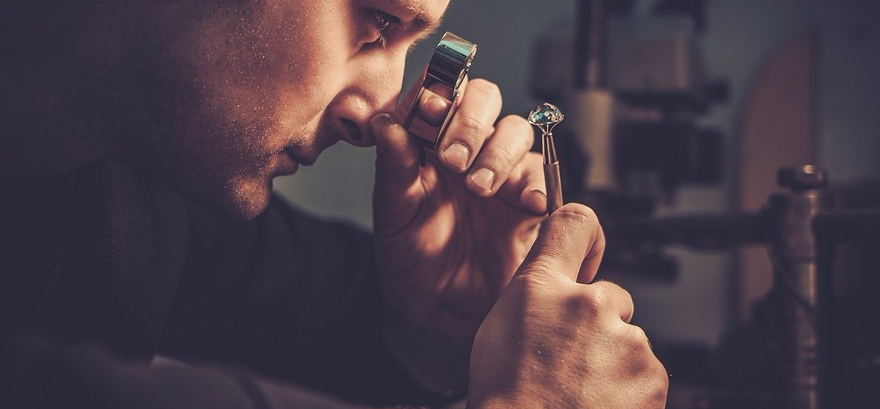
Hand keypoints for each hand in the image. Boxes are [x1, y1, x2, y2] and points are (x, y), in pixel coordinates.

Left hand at [369, 78, 545, 390]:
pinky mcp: (530, 200)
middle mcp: (466, 146)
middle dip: (470, 123)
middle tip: (453, 160)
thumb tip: (383, 121)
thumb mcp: (392, 213)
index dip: (437, 92)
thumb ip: (392, 166)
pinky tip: (526, 203)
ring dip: (499, 153)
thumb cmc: (410, 258)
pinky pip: (546, 176)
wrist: (441, 310)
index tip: (428, 112)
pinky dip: (539, 184)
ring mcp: (500, 170)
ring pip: (515, 131)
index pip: (438, 92)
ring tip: (480, 187)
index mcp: (427, 140)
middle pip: (483, 99)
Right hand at [467, 204, 668, 408]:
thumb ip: (534, 290)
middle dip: (596, 325)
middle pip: (609, 299)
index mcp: (546, 287)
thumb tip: (554, 274)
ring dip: (611, 361)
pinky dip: (626, 389)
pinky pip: (643, 374)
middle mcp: (593, 305)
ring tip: (576, 389)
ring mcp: (627, 344)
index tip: (585, 255)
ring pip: (627, 341)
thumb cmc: (508, 396)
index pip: (575, 224)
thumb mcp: (501, 325)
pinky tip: (595, 403)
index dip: (583, 238)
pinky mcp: (652, 380)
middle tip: (565, 360)